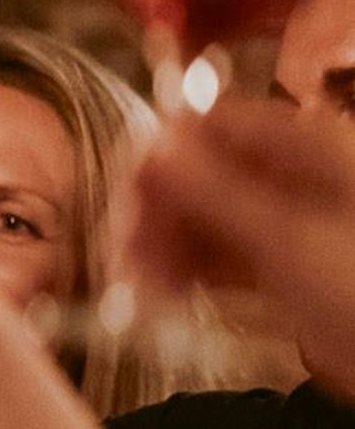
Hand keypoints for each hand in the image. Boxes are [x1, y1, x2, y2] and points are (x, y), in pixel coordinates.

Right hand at [132, 98, 354, 330]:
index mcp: (306, 146)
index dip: (158, 158)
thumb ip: (214, 191)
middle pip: (199, 174)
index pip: (207, 125)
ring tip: (138, 294)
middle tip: (121, 263)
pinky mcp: (288, 271)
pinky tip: (162, 302)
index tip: (121, 205)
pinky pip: (223, 261)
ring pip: (205, 222)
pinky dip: (189, 278)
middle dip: (155, 214)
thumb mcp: (288, 239)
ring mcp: (291, 225)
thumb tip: (152, 146)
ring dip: (164, 251)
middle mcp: (294, 177)